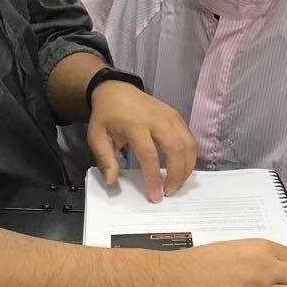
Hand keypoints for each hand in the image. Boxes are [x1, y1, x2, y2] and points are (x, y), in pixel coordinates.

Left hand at [87, 82, 195, 202]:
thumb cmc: (106, 116)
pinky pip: (189, 138)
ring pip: (188, 144)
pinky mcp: (176, 116)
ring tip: (177, 184)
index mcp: (135, 124)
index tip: (155, 196)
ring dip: (186, 168)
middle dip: (176, 175)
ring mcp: (170, 116)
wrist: (116, 90)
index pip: (149, 155)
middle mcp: (156, 119)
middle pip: (176, 149)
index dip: (154, 178)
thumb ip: (104, 159)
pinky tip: (182, 169)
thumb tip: (111, 181)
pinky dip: (190, 156)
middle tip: (169, 192)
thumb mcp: (96, 136)